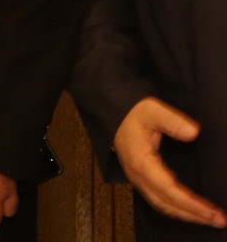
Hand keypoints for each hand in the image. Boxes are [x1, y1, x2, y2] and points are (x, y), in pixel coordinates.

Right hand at [114, 97, 226, 226]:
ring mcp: (138, 181)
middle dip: (194, 214)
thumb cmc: (134, 115)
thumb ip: (172, 120)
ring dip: (187, 216)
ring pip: (163, 206)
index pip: (168, 189)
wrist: (114, 118)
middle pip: (167, 204)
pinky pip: (160, 202)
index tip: (212, 210)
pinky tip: (192, 212)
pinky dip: (177, 210)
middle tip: (220, 220)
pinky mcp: (142, 182)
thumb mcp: (152, 110)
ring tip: (211, 219)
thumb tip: (194, 132)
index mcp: (141, 162)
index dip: (190, 203)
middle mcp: (138, 176)